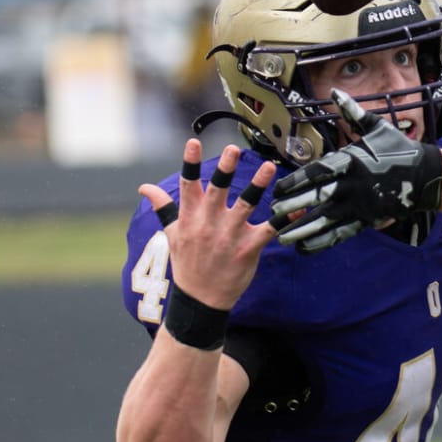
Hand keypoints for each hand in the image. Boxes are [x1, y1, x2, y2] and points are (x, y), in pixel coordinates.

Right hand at [141, 140, 277, 309]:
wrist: (200, 300)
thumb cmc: (187, 263)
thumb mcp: (171, 235)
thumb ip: (163, 207)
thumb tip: (144, 187)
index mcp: (190, 218)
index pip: (188, 186)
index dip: (190, 163)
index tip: (193, 142)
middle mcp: (209, 224)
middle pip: (217, 191)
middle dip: (224, 170)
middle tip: (232, 149)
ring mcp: (229, 236)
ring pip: (245, 205)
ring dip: (257, 185)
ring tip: (269, 167)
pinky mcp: (248, 249)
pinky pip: (269, 231)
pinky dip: (284, 220)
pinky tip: (297, 208)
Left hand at [270, 89, 441, 252]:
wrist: (426, 175)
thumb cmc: (400, 148)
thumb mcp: (377, 127)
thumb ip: (352, 113)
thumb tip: (335, 91)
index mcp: (351, 161)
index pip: (316, 173)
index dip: (294, 182)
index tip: (276, 190)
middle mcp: (353, 185)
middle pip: (317, 198)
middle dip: (293, 206)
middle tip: (272, 214)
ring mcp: (361, 205)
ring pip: (326, 220)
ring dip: (303, 230)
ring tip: (283, 238)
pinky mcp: (368, 219)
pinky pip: (341, 233)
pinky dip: (322, 242)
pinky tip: (305, 248)